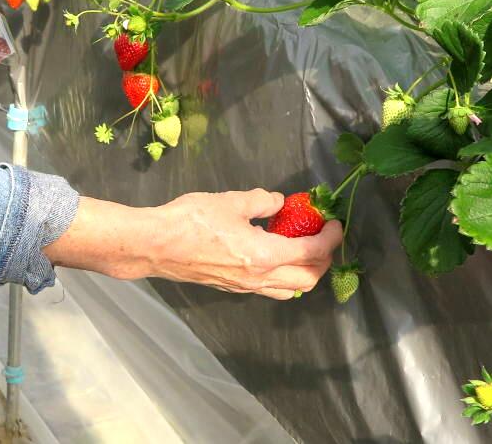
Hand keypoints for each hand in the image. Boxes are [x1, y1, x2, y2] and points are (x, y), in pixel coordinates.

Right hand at [44, 190, 342, 299]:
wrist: (155, 245)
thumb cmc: (191, 220)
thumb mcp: (231, 201)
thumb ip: (261, 202)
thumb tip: (278, 203)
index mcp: (264, 256)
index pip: (311, 253)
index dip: (330, 238)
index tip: (335, 223)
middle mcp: (260, 278)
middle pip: (308, 280)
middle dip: (324, 260)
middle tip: (324, 238)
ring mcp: (245, 287)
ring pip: (290, 290)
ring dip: (305, 273)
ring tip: (303, 250)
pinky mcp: (231, 288)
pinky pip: (269, 289)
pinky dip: (283, 277)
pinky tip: (274, 256)